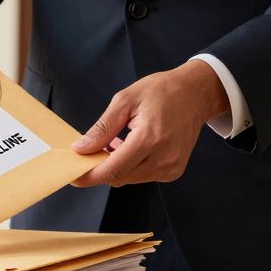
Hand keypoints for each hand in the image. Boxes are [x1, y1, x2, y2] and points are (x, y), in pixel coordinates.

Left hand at [71, 59, 228, 186]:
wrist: (196, 94)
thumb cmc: (162, 91)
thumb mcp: (126, 100)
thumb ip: (102, 128)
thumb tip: (81, 148)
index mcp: (150, 138)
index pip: (113, 169)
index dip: (90, 176)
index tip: (73, 177)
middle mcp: (163, 157)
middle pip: (119, 177)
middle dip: (101, 168)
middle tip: (93, 149)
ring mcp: (171, 167)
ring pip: (130, 179)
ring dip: (117, 166)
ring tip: (116, 143)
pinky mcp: (174, 171)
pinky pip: (143, 176)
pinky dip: (131, 167)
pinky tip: (132, 149)